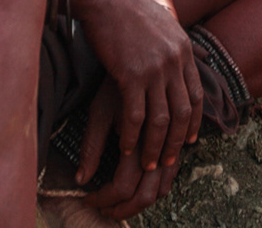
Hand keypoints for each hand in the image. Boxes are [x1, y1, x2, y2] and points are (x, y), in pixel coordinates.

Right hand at [72, 0, 200, 207]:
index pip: (197, 95)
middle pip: (182, 112)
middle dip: (175, 142)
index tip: (187, 140)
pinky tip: (126, 148)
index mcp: (184, 49)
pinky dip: (132, 136)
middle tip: (168, 162)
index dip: (193, 122)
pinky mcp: (131, 74)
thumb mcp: (162, 22)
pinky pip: (135, 115)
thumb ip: (173, 43)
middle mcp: (174, 60)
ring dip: (154, 146)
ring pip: (160, 119)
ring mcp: (155, 68)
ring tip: (147, 164)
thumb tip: (184, 56)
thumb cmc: (126, 9)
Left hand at [78, 83, 183, 218]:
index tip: (90, 200)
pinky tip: (146, 181)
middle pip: (145, 193)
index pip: (122, 185)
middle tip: (105, 210)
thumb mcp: (99, 111)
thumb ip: (91, 146)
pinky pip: (175, 174)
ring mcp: (174, 141)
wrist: (145, 52)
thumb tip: (80, 181)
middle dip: (124, 208)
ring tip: (122, 201)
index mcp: (137, 137)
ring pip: (164, 185)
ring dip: (143, 200)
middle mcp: (160, 142)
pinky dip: (160, 185)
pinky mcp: (180, 139)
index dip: (105, 199)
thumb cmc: (116, 82)